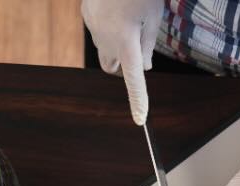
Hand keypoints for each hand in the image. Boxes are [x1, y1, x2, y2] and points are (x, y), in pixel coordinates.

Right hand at [81, 0, 163, 124]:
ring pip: (104, 49)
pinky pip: (98, 31)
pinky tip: (116, 8)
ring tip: (128, 19)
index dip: (138, 100)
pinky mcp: (86, 14)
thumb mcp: (153, 17)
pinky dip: (108, 28)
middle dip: (123, 64)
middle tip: (137, 44)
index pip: (134, 80)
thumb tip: (143, 68)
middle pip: (113, 66)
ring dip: (115, 46)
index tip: (140, 119)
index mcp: (126, 42)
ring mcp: (92, 27)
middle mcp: (105, 39)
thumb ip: (148, 45)